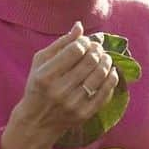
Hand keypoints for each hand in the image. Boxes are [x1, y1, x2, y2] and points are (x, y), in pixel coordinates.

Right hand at [9, 21, 118, 146]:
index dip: (85, 42)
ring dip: (107, 62)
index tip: (86, 41)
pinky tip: (111, 71)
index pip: (74, 50)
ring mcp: (73, 104)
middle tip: (98, 48)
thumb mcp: (41, 63)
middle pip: (89, 61)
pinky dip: (111, 79)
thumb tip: (79, 26)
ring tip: (106, 57)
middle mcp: (59, 90)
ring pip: (100, 75)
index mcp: (46, 75)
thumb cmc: (38, 86)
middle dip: (97, 50)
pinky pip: (105, 93)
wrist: (37, 122)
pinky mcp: (84, 114)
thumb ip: (60, 43)